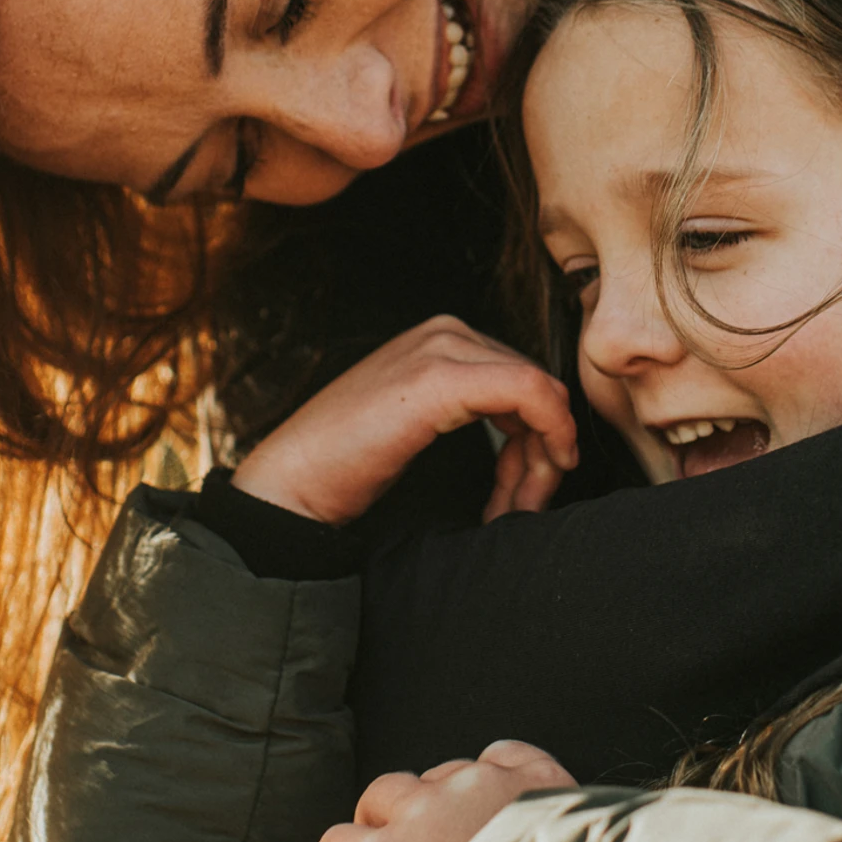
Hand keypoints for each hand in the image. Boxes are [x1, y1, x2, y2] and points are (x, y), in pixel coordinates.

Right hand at [231, 316, 578, 526]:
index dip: (542, 438)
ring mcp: (441, 348)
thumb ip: (472, 412)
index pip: (524, 378)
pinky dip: (549, 436)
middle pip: (536, 385)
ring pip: (540, 392)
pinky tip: (530, 482)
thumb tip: (538, 439)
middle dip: (543, 452)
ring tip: (514, 510)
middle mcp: (446, 330)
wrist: (292, 482)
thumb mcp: (421, 423)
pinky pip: (529, 393)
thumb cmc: (349, 465)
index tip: (527, 493)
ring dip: (543, 458)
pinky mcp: (439, 378)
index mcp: (441, 338)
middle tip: (525, 508)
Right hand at [319, 740, 578, 841]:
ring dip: (445, 796)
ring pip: (440, 771)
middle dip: (389, 816)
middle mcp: (425, 812)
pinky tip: (508, 797)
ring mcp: (479, 785)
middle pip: (382, 794)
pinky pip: (500, 753)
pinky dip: (501, 772)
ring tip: (469, 828)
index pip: (338, 841)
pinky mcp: (529, 773)